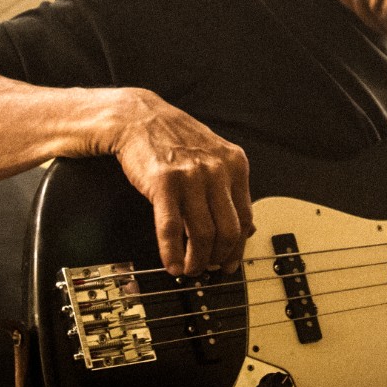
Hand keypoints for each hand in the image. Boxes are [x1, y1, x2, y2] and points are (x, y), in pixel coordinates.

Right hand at [105, 88, 252, 276]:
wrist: (140, 118)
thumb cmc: (176, 140)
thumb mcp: (214, 157)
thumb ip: (230, 189)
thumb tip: (245, 230)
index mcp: (235, 164)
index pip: (246, 218)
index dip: (238, 248)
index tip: (229, 263)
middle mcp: (217, 170)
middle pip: (229, 231)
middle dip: (218, 258)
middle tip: (208, 269)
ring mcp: (191, 176)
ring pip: (203, 234)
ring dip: (196, 261)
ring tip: (189, 269)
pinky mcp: (164, 182)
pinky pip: (171, 228)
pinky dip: (172, 253)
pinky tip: (171, 263)